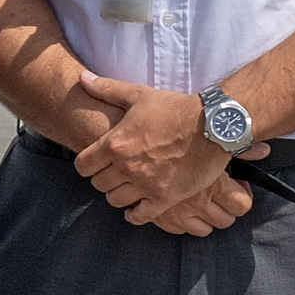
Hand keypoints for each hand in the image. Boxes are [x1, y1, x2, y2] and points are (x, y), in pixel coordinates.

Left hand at [66, 72, 234, 226]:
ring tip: (126, 188)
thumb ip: (106, 89)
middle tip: (113, 175)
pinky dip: (135, 214)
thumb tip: (82, 78)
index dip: (86, 165)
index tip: (95, 163)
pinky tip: (138, 208)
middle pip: (98, 185)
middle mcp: (126, 166)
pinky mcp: (165, 197)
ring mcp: (145, 184)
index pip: (82, 166)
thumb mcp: (138, 95)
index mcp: (114, 144)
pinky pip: (140, 216)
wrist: (212, 125)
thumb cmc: (175, 108)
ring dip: (119, 195)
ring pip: (116, 200)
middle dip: (103, 179)